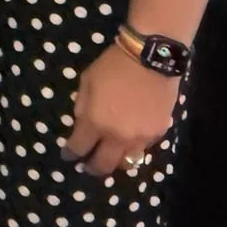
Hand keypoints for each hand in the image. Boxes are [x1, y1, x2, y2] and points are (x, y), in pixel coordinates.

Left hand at [62, 43, 180, 177]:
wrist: (150, 58)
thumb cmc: (113, 66)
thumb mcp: (87, 81)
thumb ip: (82, 107)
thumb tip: (82, 124)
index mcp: (96, 122)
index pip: (79, 148)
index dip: (70, 154)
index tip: (67, 156)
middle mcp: (118, 136)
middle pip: (104, 165)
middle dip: (93, 168)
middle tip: (88, 166)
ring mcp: (141, 137)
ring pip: (127, 162)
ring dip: (116, 162)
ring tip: (110, 157)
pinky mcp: (158, 133)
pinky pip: (143, 149)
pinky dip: (133, 148)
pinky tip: (129, 142)